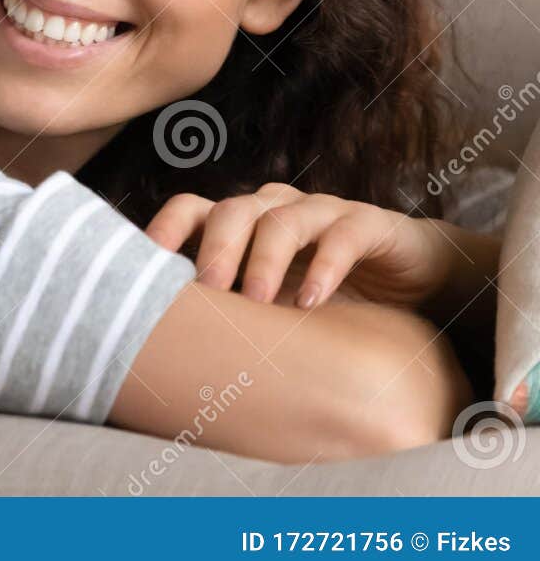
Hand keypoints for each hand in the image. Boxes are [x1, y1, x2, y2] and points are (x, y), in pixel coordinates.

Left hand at [144, 182, 456, 311]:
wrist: (415, 283)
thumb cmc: (324, 295)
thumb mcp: (271, 305)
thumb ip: (228, 310)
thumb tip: (167, 352)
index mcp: (240, 223)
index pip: (191, 209)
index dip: (165, 228)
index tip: (145, 263)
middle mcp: (273, 209)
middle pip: (232, 211)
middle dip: (215, 249)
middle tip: (208, 288)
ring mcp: (320, 212)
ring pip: (281, 220)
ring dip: (265, 260)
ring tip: (257, 301)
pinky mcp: (367, 224)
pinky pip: (342, 236)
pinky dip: (325, 267)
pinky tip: (312, 300)